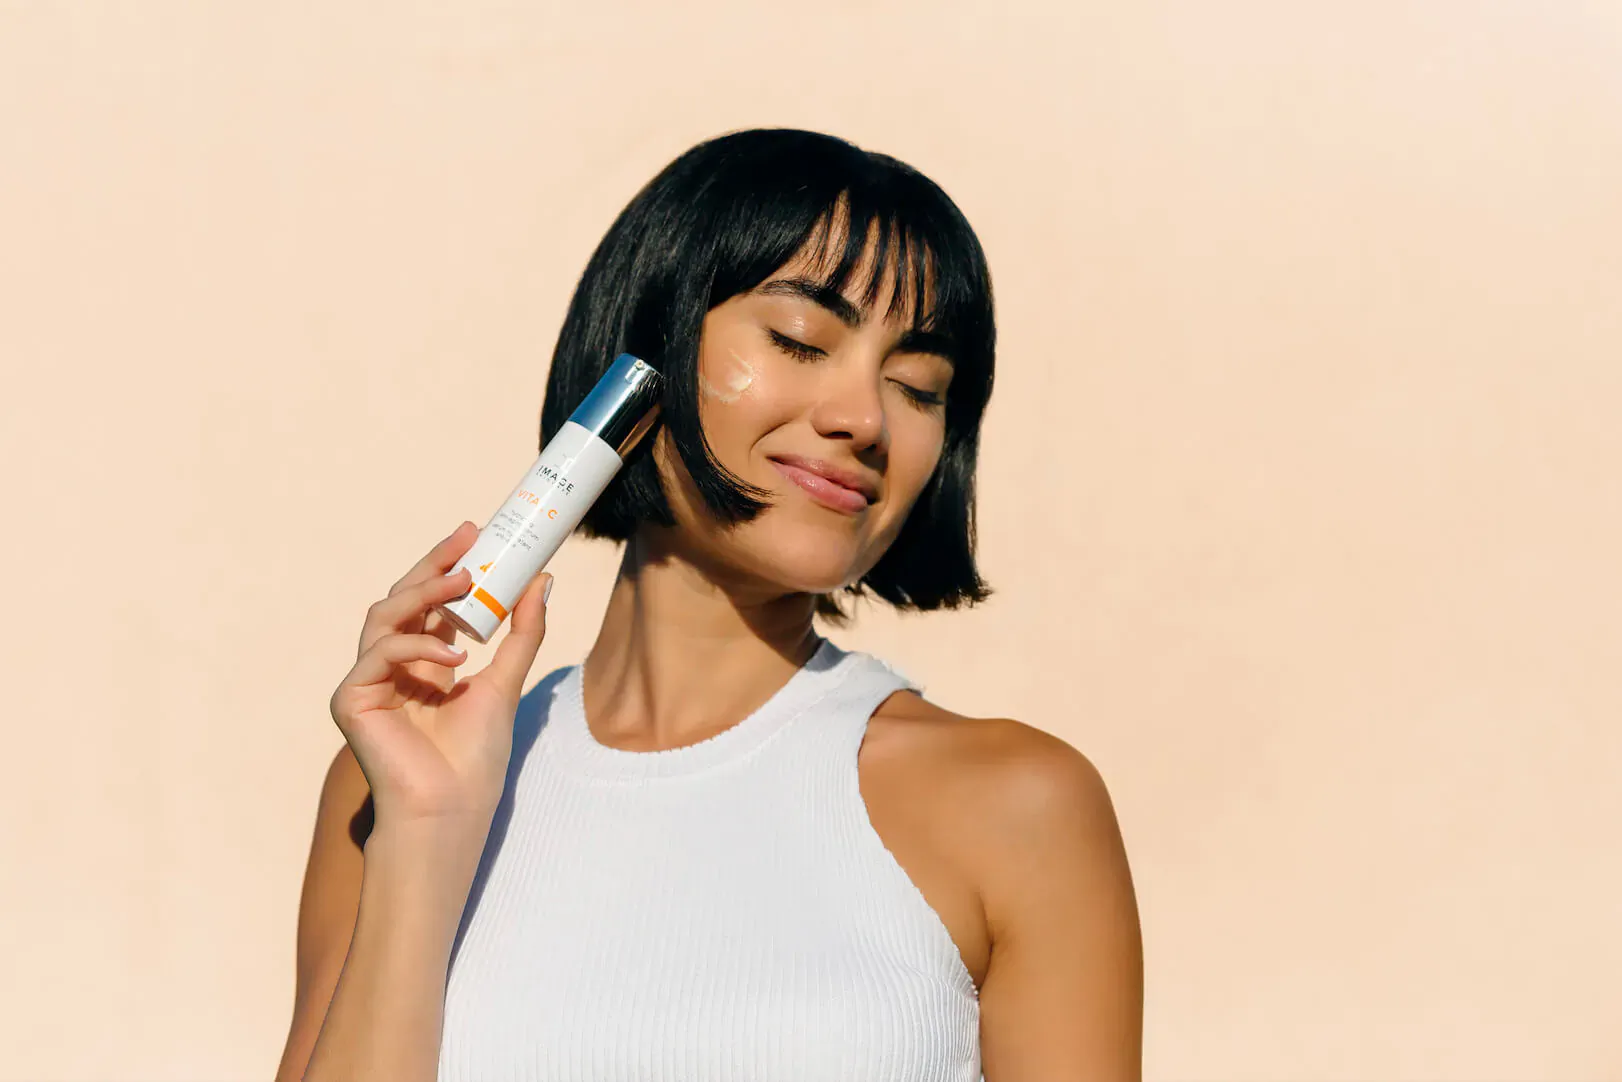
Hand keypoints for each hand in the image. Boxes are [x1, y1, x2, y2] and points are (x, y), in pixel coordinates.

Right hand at [328, 521, 550, 835]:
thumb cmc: (475, 758)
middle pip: (403, 598)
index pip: (430, 601)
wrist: (451, 808)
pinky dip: (418, 646)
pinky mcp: (350, 699)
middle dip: (434, 564)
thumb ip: (522, 633)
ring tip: (465, 583)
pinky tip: (455, 656)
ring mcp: (368, 682)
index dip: (448, 565)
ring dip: (425, 591)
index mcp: (424, 663)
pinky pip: (380, 653)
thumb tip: (543, 581)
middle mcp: (392, 667)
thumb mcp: (506, 682)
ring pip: (385, 615)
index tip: (475, 534)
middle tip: (466, 539)